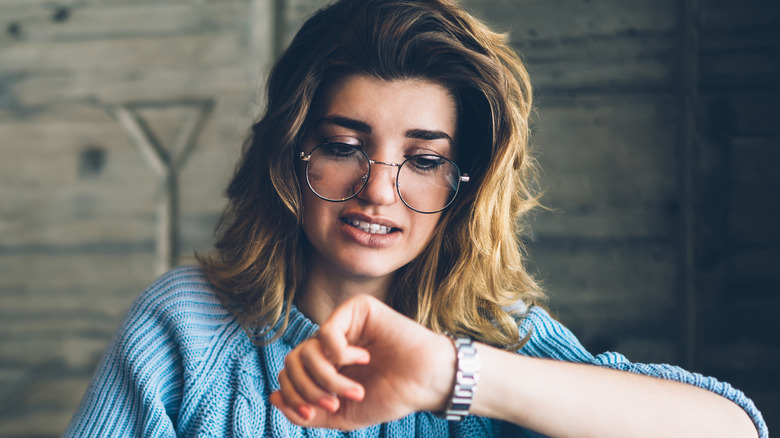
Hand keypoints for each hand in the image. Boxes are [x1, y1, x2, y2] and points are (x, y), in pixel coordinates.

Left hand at [270, 294, 454, 429]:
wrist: (425, 384)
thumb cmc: (390, 397)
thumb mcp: (342, 415)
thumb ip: (308, 412)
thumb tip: (273, 397)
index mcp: (326, 364)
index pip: (290, 374)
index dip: (294, 397)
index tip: (317, 414)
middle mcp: (331, 342)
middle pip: (292, 362)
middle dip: (309, 390)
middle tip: (335, 403)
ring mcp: (343, 324)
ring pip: (307, 350)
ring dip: (327, 378)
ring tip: (355, 389)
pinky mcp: (357, 309)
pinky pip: (327, 332)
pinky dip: (340, 354)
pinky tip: (364, 358)